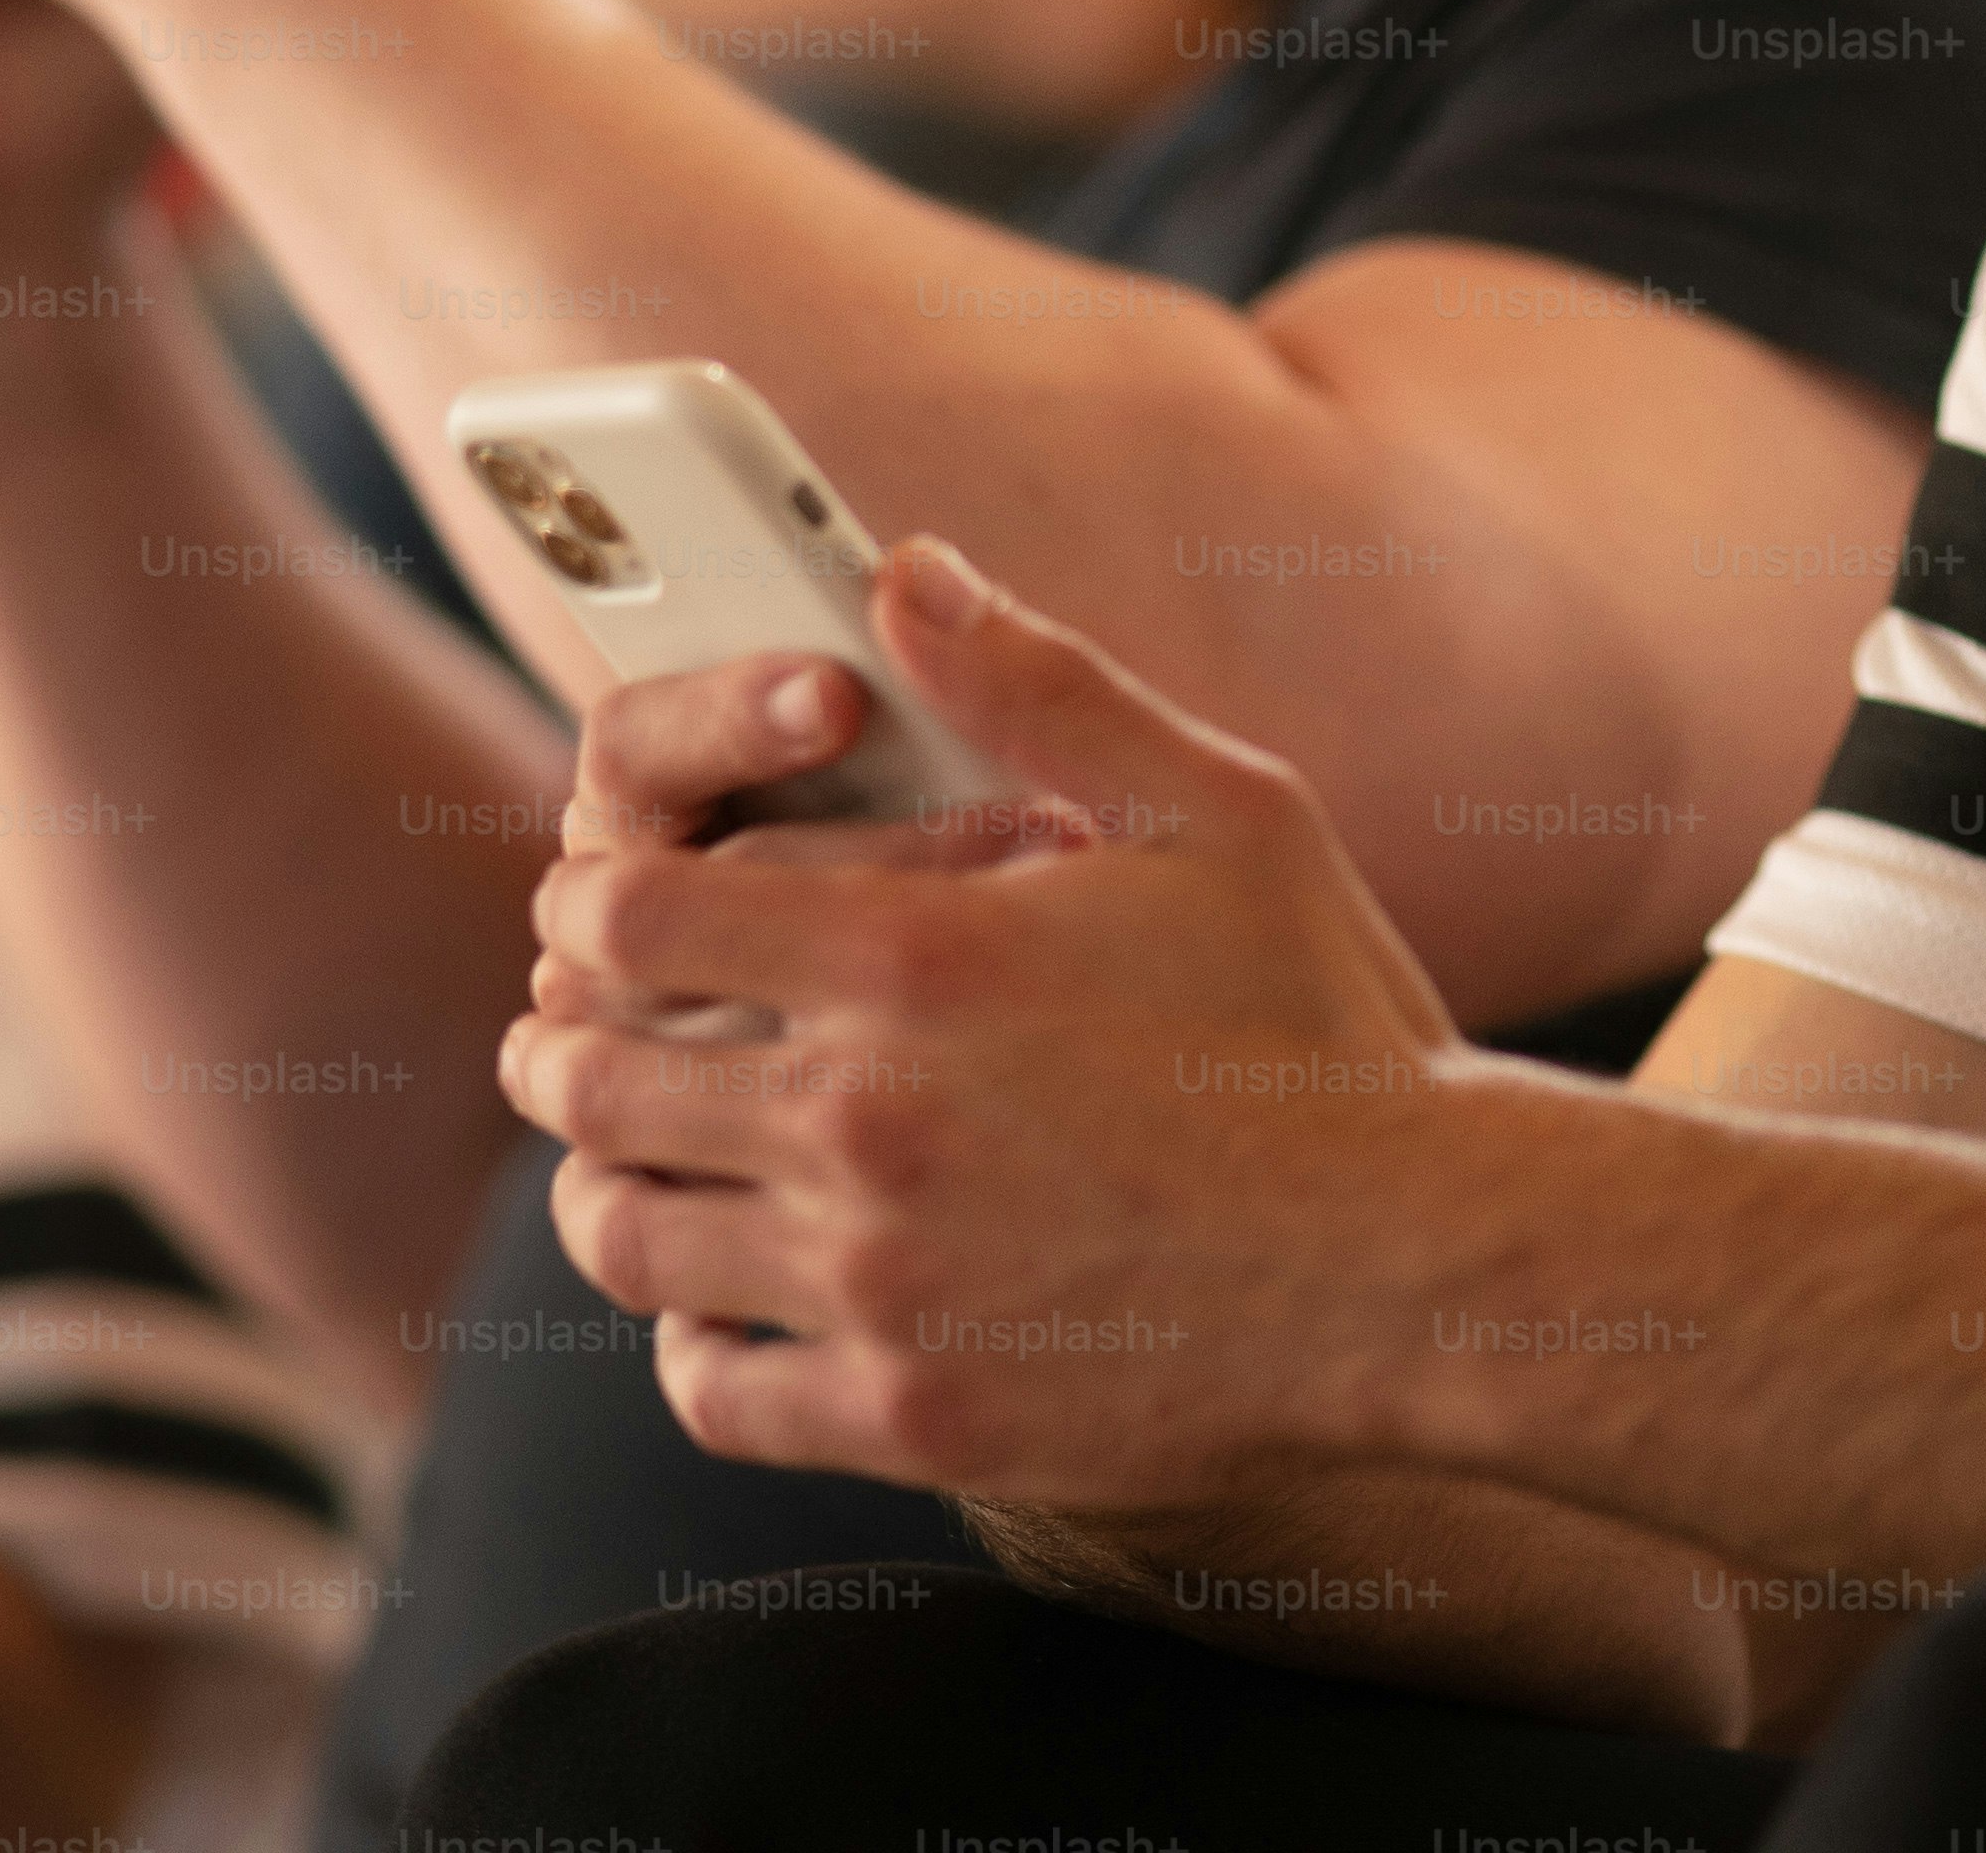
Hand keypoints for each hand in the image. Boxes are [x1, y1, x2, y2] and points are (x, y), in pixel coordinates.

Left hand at [504, 541, 1475, 1502]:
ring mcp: (881, 1283)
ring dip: (608, 1188)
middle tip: (580, 1036)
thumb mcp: (1217, 815)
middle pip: (593, 1080)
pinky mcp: (912, 1414)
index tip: (602, 911)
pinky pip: (712, 1391)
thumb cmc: (1323, 1028)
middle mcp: (867, 1124)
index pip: (629, 920)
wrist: (1417, 1265)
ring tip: (635, 1165)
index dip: (590, 905)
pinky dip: (692, 1348)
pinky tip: (731, 1308)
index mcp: (917, 961)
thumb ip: (1040, 689)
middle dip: (568, 1043)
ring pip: (626, 1241)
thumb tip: (901, 572)